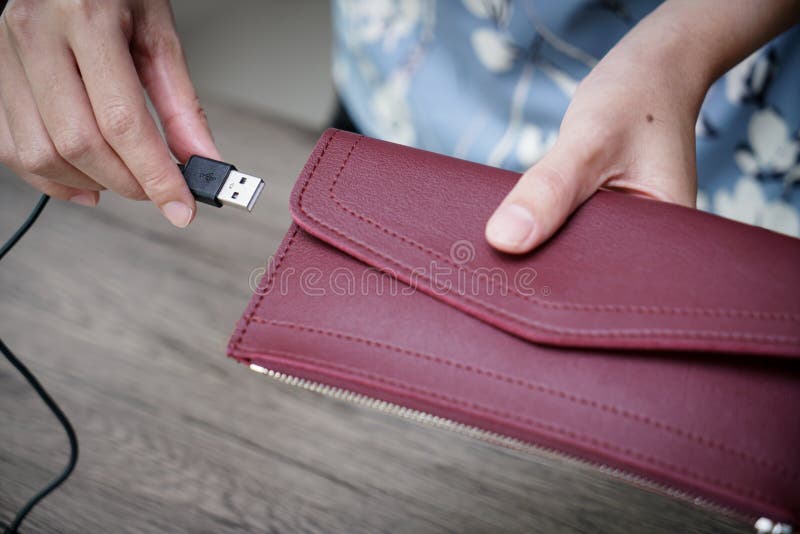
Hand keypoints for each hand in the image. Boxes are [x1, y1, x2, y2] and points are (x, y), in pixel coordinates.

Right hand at [0, 0, 218, 226]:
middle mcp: (38, 33)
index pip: (122, 122)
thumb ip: (182, 104)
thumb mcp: (159, 34)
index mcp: (87, 17)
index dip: (155, 175)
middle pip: (80, 143)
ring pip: (41, 153)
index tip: (182, 206)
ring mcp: (7, 54)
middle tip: (159, 189)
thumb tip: (202, 161)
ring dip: (90, 184)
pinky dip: (51, 178)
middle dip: (127, 182)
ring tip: (125, 179)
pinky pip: (11, 147)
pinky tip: (85, 181)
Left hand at [484, 0, 799, 253]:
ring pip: (574, 256)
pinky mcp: (604, 221)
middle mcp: (652, 247)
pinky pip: (568, 235)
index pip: (606, 283)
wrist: (651, 71)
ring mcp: (627, 235)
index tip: (511, 280)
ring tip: (499, 250)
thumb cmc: (634, 97)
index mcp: (668, 242)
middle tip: (495, 265)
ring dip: (541, 248)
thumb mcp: (590, 139)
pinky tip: (513, 227)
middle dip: (546, 269)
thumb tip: (503, 241)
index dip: (557, 284)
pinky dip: (543, 228)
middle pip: (589, 276)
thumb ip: (550, 188)